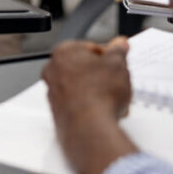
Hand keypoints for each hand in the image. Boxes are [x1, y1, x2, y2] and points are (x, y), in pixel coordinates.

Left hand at [43, 39, 135, 173]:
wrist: (90, 127)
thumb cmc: (99, 94)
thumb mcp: (118, 64)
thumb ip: (118, 51)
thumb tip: (119, 45)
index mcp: (64, 52)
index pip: (89, 47)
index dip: (108, 54)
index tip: (117, 59)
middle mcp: (53, 71)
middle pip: (84, 68)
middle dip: (102, 74)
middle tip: (116, 79)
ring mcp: (54, 93)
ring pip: (82, 87)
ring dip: (99, 91)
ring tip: (115, 98)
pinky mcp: (59, 113)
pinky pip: (79, 104)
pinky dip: (92, 106)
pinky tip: (107, 110)